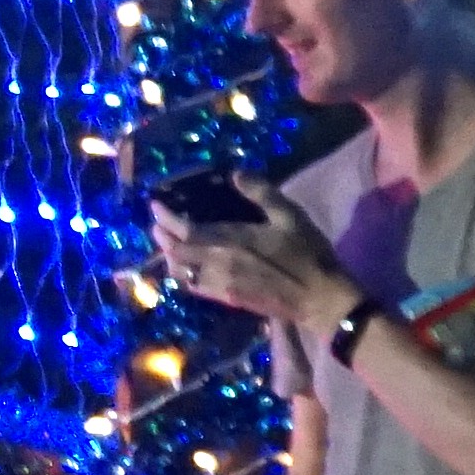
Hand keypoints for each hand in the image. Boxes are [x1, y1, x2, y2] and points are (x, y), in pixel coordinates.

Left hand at [156, 193, 356, 334]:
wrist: (319, 300)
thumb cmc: (307, 254)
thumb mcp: (290, 216)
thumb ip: (261, 193)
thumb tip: (236, 174)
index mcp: (231, 241)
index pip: (185, 230)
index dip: (166, 218)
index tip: (154, 206)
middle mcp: (218, 264)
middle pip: (177, 252)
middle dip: (162, 237)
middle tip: (158, 223)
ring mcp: (221, 286)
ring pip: (182, 273)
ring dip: (170, 256)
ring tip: (169, 243)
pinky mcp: (228, 300)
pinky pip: (195, 288)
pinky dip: (184, 275)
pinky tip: (188, 267)